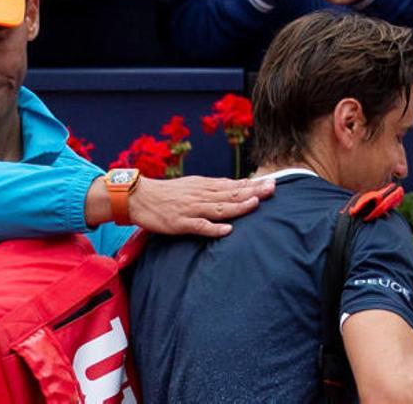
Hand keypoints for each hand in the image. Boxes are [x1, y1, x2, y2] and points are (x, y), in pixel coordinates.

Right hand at [129, 176, 275, 236]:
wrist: (139, 197)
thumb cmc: (167, 193)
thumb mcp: (192, 185)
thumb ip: (214, 188)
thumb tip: (236, 186)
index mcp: (204, 186)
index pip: (233, 185)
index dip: (253, 185)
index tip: (273, 182)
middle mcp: (201, 196)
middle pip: (231, 194)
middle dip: (253, 192)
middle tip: (273, 189)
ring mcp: (191, 209)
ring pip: (219, 208)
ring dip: (238, 206)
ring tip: (255, 204)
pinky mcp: (180, 222)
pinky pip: (199, 226)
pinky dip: (213, 227)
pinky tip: (227, 229)